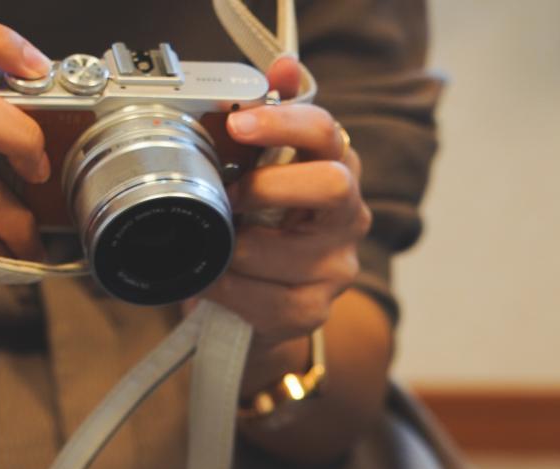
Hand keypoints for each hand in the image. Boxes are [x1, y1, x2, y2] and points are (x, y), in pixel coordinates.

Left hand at [202, 56, 371, 386]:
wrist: (256, 305)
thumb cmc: (256, 227)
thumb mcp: (256, 170)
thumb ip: (267, 120)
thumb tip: (282, 67)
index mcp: (335, 168)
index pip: (326, 132)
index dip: (284, 122)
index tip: (239, 122)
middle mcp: (347, 216)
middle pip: (332, 186)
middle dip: (270, 187)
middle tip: (232, 196)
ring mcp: (336, 266)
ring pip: (285, 251)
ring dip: (235, 247)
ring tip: (212, 244)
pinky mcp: (314, 310)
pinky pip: (266, 299)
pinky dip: (228, 288)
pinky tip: (212, 280)